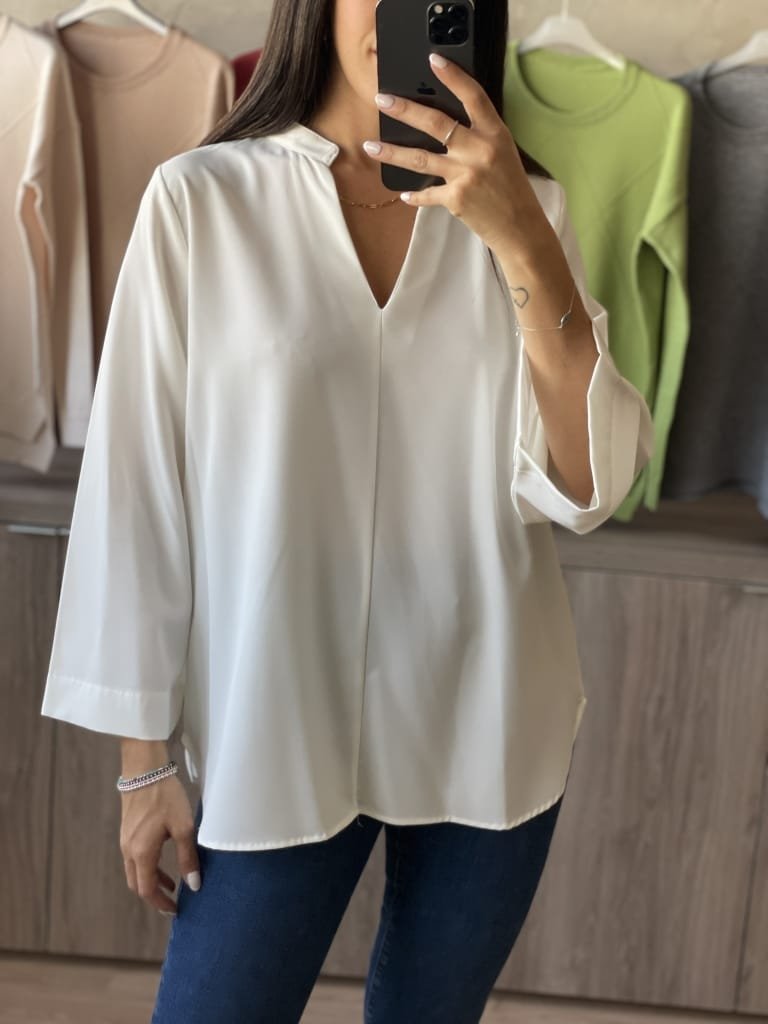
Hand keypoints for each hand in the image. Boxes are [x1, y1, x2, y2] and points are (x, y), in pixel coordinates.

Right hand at [119, 774, 200, 914]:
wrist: (144, 770)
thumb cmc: (165, 797)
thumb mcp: (182, 827)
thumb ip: (187, 857)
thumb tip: (194, 884)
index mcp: (141, 853)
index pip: (147, 890)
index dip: (161, 904)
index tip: (175, 911)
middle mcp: (129, 850)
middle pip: (137, 884)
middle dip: (154, 896)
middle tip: (173, 902)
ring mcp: (126, 840)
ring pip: (135, 871)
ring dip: (152, 880)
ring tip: (173, 884)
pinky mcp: (127, 830)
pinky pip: (135, 857)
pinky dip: (148, 866)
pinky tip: (163, 859)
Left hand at [365, 52, 542, 251]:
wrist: (519, 227)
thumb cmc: (511, 188)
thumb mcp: (503, 152)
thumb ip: (479, 136)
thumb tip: (445, 123)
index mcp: (495, 134)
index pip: (473, 97)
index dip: (453, 77)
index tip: (433, 61)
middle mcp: (479, 151)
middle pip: (436, 122)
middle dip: (405, 110)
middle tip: (382, 100)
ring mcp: (466, 175)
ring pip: (420, 158)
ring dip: (391, 152)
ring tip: (370, 146)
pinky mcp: (456, 199)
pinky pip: (427, 194)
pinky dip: (415, 195)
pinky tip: (404, 195)